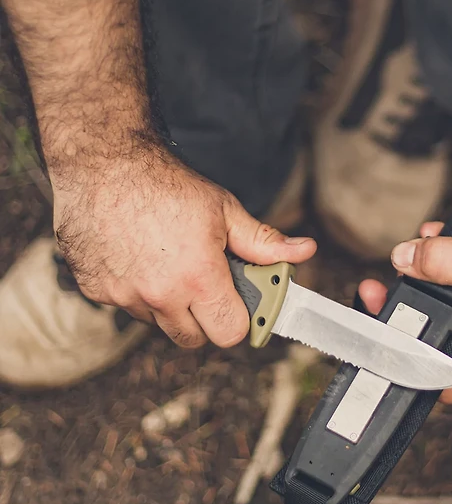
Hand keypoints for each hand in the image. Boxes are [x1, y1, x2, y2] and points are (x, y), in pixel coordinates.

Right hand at [52, 144, 315, 347]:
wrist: (103, 164)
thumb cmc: (167, 184)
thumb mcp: (225, 211)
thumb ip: (263, 242)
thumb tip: (304, 251)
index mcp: (198, 279)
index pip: (229, 334)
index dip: (238, 319)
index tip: (238, 304)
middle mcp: (159, 295)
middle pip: (193, 339)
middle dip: (205, 317)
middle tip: (206, 284)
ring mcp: (123, 297)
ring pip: (158, 323)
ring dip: (168, 305)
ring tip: (170, 263)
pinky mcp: (95, 291)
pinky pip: (126, 307)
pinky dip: (135, 292)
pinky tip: (138, 258)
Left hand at [359, 202, 451, 402]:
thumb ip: (439, 262)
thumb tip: (404, 259)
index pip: (443, 382)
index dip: (410, 375)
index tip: (382, 355)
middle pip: (438, 330)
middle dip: (410, 307)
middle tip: (384, 290)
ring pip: (450, 294)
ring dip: (428, 272)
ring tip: (410, 254)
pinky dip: (448, 252)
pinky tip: (436, 234)